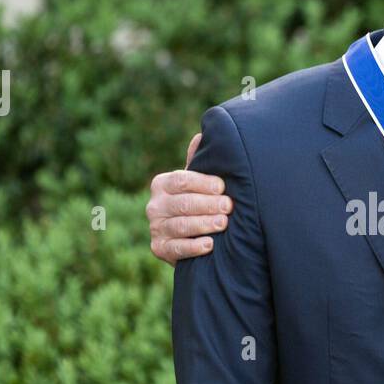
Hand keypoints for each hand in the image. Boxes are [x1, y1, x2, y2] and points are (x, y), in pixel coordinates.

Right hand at [146, 132, 231, 264]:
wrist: (190, 237)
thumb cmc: (197, 202)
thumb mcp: (197, 182)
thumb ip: (198, 162)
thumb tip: (202, 135)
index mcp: (162, 184)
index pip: (181, 181)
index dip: (203, 183)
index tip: (222, 186)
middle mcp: (155, 205)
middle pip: (182, 203)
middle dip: (207, 204)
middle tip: (228, 206)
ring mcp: (155, 228)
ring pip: (180, 225)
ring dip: (203, 224)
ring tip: (223, 223)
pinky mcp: (159, 248)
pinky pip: (176, 249)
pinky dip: (193, 247)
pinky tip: (210, 245)